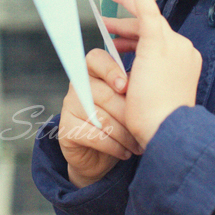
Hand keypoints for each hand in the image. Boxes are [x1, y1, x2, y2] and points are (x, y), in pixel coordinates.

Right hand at [57, 48, 142, 187]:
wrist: (99, 156)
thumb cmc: (120, 121)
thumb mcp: (129, 101)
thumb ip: (133, 88)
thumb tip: (149, 84)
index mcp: (93, 70)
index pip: (96, 59)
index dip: (111, 70)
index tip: (126, 86)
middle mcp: (78, 84)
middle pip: (105, 94)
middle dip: (129, 115)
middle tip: (145, 128)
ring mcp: (69, 105)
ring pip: (102, 119)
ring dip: (125, 135)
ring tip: (139, 145)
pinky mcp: (65, 128)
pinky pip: (95, 136)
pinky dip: (114, 147)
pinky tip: (125, 152)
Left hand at [104, 0, 202, 149]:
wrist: (167, 130)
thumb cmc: (157, 124)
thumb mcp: (153, 99)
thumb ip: (145, 83)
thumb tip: (127, 79)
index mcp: (184, 63)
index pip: (160, 43)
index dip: (136, 40)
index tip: (122, 39)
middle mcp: (183, 50)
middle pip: (154, 28)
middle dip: (130, 21)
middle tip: (110, 17)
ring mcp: (173, 45)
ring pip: (147, 19)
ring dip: (128, 7)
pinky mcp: (159, 43)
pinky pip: (148, 12)